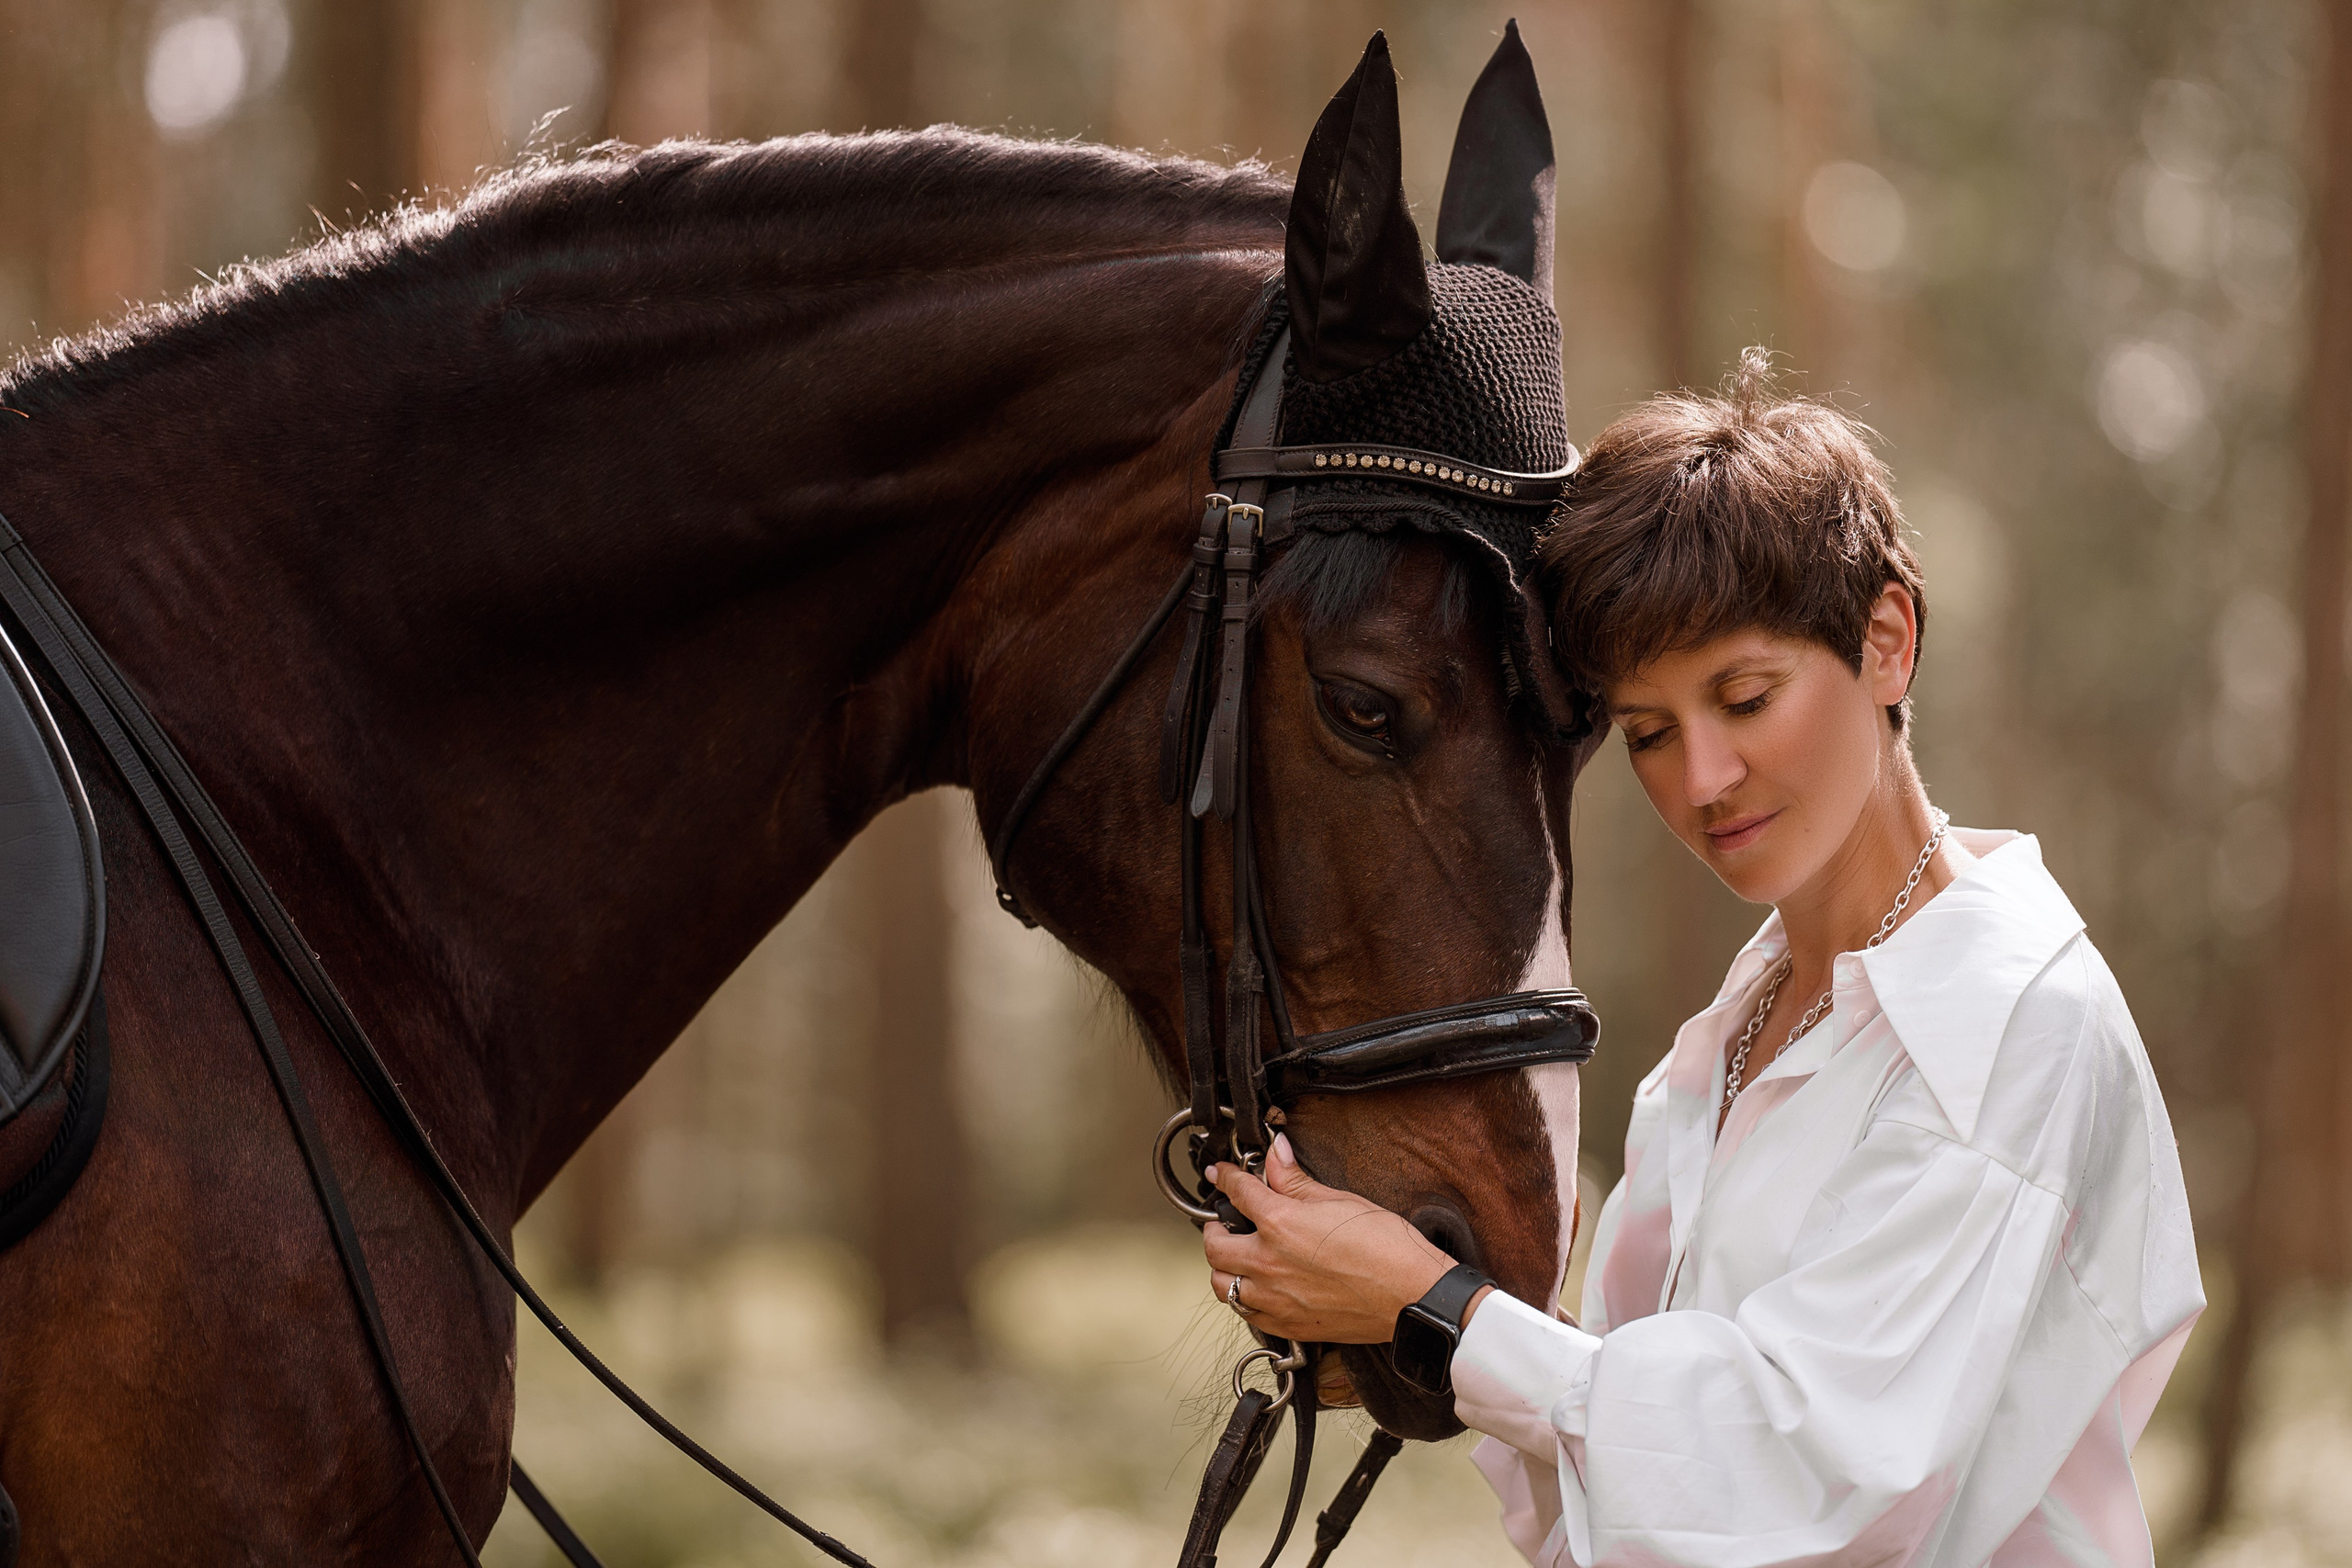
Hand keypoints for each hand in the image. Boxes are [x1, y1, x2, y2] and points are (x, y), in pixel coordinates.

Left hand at [1201, 1134, 1457, 1342]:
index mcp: (1280, 1224)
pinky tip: (1254, 1289)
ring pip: (1222, 1285)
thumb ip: (1296, 1180)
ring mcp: (1275, 1299)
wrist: (1412, 1295)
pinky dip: (1242, 1298)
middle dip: (1213, 1229)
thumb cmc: (1386, 1247)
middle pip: (1215, 1246)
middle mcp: (1269, 1263)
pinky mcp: (1288, 1325)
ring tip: (1234, 1257)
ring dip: (1222, 1268)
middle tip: (1221, 1221)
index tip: (1220, 1175)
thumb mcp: (1339, 1200)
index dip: (1225, 1178)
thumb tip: (1276, 1154)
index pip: (1237, 1193)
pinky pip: (1246, 1313)